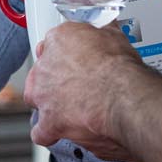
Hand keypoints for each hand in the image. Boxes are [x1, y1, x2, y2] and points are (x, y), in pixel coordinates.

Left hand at [23, 21, 149, 161]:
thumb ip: (104, 32)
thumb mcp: (114, 36)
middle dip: (56, 80)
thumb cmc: (121, 68)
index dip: (65, 56)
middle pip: (42, 73)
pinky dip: (49, 133)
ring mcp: (44, 95)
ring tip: (69, 110)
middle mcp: (45, 66)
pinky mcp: (49, 122)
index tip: (75, 61)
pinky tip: (60, 133)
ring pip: (38, 100)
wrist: (124, 97)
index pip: (53, 44)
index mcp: (59, 40)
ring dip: (50, 105)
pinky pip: (41, 131)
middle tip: (76, 87)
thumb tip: (107, 28)